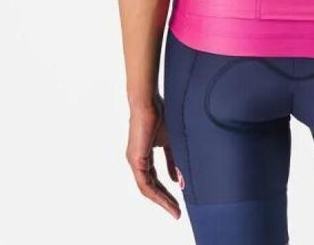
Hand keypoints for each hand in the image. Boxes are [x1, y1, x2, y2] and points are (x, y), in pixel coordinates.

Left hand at [125, 96, 183, 219]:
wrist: (148, 102)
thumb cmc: (160, 115)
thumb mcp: (170, 141)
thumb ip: (172, 159)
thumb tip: (176, 178)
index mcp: (144, 156)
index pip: (155, 179)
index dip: (166, 191)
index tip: (179, 200)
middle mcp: (137, 161)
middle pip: (151, 187)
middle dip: (165, 200)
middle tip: (177, 212)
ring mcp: (135, 161)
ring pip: (148, 188)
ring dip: (162, 200)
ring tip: (174, 210)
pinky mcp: (136, 160)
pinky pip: (145, 183)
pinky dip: (157, 193)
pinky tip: (167, 199)